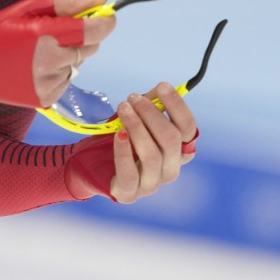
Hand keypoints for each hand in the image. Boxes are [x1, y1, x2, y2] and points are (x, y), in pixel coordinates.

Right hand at [0, 0, 115, 107]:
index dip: (106, 22)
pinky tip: (36, 67)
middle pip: (90, 48)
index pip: (93, 30)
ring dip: (68, 56)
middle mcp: (49, 62)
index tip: (108, 16)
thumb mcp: (29, 9)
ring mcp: (47, 83)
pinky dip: (58, 72)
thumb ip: (68, 5)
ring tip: (40, 51)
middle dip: (83, 38)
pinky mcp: (45, 99)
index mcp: (45, 35)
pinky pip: (66, 81)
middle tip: (58, 32)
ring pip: (78, 65)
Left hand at [64, 81, 199, 202]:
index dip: (177, 107)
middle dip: (152, 114)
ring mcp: (151, 184)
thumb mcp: (137, 119)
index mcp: (178, 151)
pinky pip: (130, 173)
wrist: (90, 164)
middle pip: (171, 140)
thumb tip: (162, 87)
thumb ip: (151, 104)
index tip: (162, 86)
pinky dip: (124, 152)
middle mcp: (170, 169)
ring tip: (123, 109)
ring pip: (152, 155)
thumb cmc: (121, 139)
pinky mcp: (129, 193)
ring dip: (137, 127)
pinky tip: (118, 134)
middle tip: (133, 98)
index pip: (189, 129)